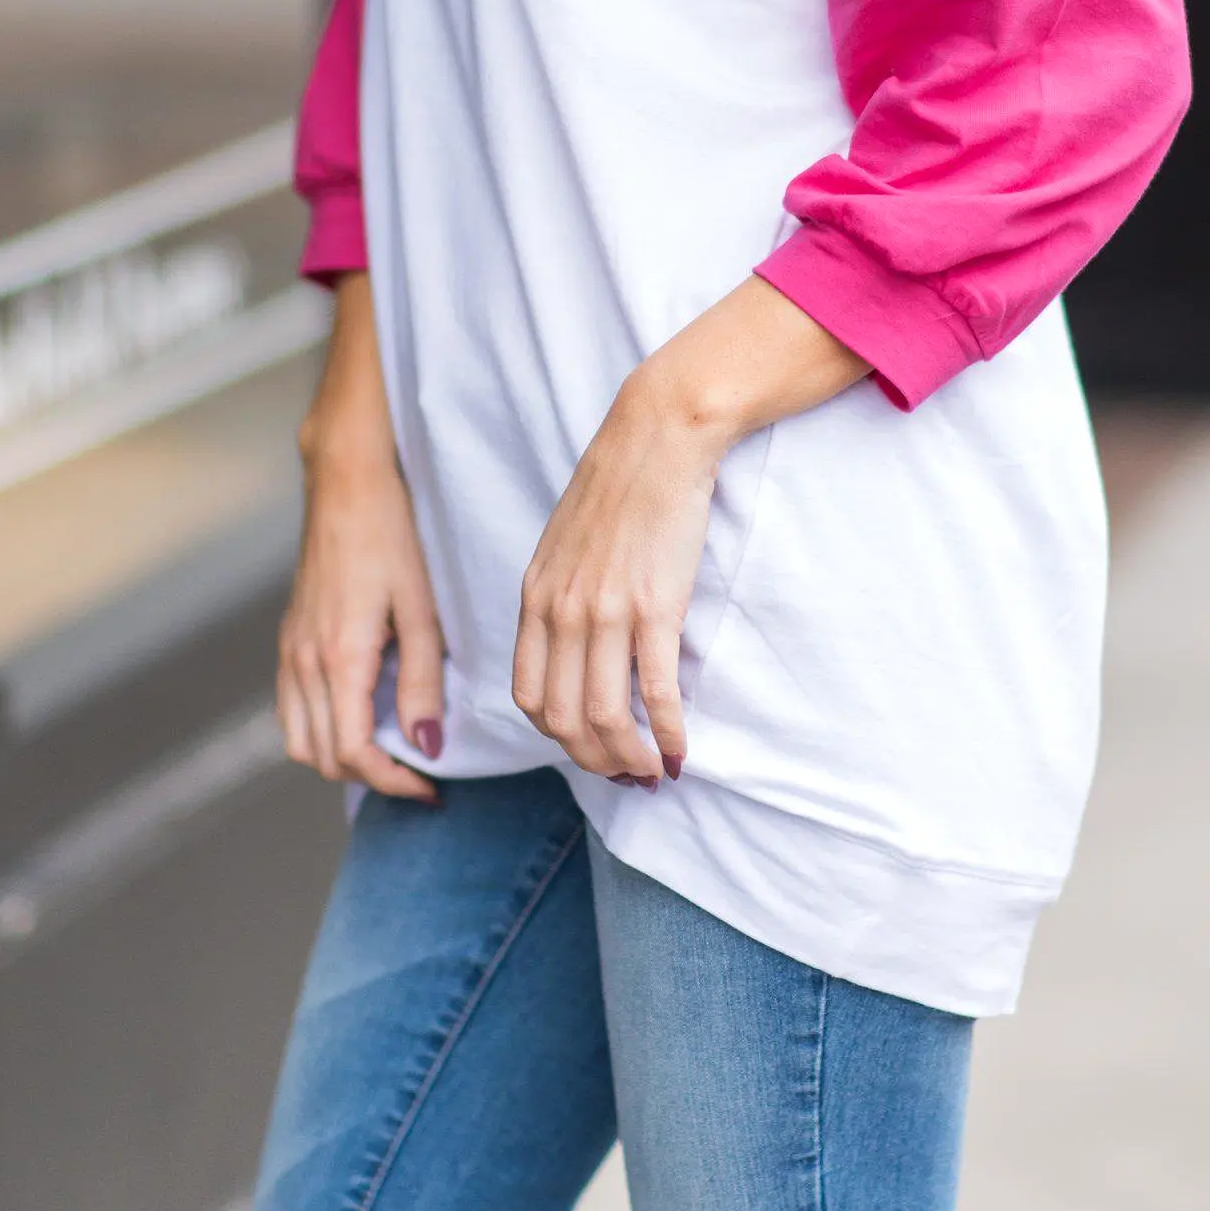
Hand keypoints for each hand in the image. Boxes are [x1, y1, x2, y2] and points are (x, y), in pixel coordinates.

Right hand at [279, 275, 444, 798]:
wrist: (346, 483)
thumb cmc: (392, 537)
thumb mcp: (421, 610)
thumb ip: (422, 683)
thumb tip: (426, 746)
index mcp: (339, 658)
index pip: (354, 752)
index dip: (393, 783)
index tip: (431, 787)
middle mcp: (303, 661)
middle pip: (322, 756)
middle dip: (369, 776)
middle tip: (419, 773)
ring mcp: (289, 650)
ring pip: (299, 739)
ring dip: (340, 757)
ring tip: (391, 749)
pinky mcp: (288, 638)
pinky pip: (292, 708)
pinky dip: (320, 729)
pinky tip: (361, 714)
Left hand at [512, 276, 867, 783]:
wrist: (657, 435)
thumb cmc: (620, 483)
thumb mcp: (567, 543)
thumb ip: (562, 594)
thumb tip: (577, 646)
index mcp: (536, 595)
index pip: (527, 694)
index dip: (556, 736)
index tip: (589, 747)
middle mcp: (561, 610)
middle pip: (561, 719)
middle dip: (594, 761)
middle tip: (627, 775)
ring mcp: (605, 611)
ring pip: (603, 717)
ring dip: (630, 759)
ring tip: (655, 772)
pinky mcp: (654, 606)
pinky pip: (653, 692)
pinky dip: (666, 734)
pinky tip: (681, 750)